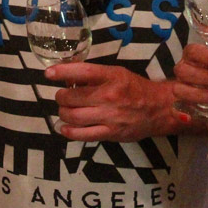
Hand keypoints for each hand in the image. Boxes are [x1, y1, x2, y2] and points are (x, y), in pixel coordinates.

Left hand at [44, 63, 177, 140]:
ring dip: (63, 112)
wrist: (158, 109)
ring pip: (73, 116)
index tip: (49, 74)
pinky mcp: (110, 133)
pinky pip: (83, 135)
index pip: (83, 72)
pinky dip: (69, 131)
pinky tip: (64, 127)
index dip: (62, 72)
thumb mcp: (117, 73)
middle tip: (62, 96)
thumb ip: (94, 75)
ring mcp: (110, 117)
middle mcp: (110, 96)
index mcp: (113, 77)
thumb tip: (67, 76)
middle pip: (72, 97)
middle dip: (61, 96)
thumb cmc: (134, 88)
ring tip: (65, 109)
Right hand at [172, 44, 207, 144]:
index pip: (192, 51)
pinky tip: (189, 117)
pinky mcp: (181, 107)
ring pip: (178, 89)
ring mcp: (181, 89)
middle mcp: (185, 71)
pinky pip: (174, 109)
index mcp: (196, 58)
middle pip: (183, 70)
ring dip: (199, 94)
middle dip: (205, 76)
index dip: (204, 55)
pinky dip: (179, 113)